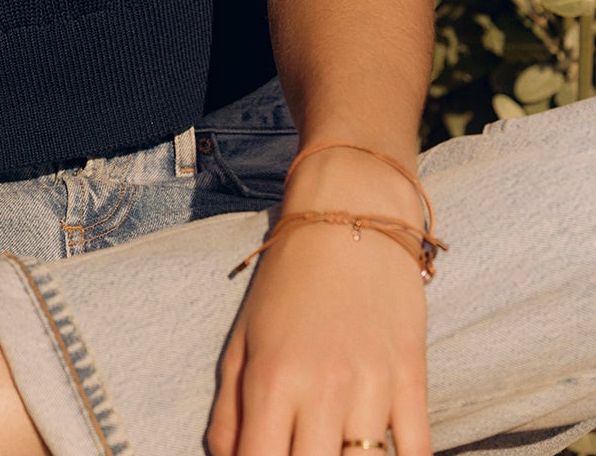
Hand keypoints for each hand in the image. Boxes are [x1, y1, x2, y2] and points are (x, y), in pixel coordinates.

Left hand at [207, 223, 430, 455]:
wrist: (349, 214)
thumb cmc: (287, 281)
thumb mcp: (243, 340)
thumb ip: (228, 413)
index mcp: (271, 379)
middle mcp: (322, 389)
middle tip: (303, 452)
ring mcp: (372, 386)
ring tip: (336, 450)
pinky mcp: (412, 378)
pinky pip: (417, 454)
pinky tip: (380, 454)